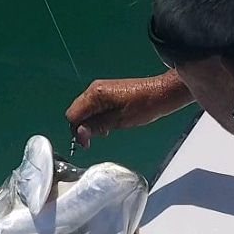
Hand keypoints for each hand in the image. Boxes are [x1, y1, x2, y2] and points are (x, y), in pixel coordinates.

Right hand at [66, 71, 192, 148]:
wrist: (161, 94)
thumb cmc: (144, 106)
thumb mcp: (118, 121)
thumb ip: (96, 126)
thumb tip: (79, 134)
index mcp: (95, 94)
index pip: (73, 115)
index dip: (76, 132)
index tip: (86, 144)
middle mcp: (94, 89)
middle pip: (76, 112)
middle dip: (81, 128)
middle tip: (92, 141)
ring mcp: (100, 89)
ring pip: (84, 110)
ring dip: (89, 124)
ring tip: (103, 133)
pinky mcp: (107, 92)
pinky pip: (93, 107)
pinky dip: (95, 117)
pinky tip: (106, 125)